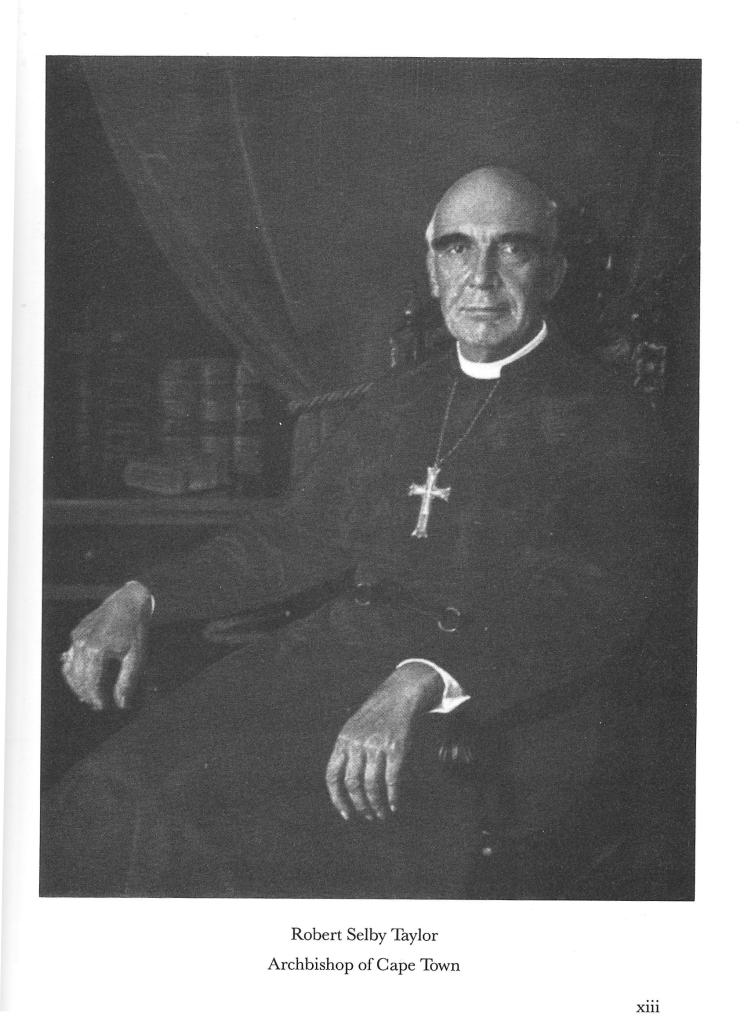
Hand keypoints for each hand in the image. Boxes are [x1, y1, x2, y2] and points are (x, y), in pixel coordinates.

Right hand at [60, 581, 152, 709]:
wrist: (129, 602)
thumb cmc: (135, 630)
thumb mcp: (137, 656)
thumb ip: (127, 681)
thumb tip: (122, 703)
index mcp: (97, 651)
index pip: (91, 683)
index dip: (96, 698)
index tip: (103, 706)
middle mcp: (82, 644)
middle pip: (78, 678)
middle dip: (86, 694)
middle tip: (96, 704)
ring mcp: (77, 638)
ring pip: (70, 669)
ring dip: (77, 684)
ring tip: (88, 695)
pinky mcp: (76, 633)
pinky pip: (69, 656)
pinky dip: (73, 670)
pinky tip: (82, 677)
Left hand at [325, 663, 441, 821]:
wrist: (399, 696)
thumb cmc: (376, 717)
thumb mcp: (354, 730)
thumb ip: (348, 753)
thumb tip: (346, 786)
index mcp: (343, 741)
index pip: (332, 775)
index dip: (337, 798)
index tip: (345, 814)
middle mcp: (357, 744)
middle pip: (352, 783)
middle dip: (359, 805)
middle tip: (368, 816)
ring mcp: (376, 746)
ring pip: (371, 785)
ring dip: (376, 805)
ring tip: (381, 814)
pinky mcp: (395, 748)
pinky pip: (391, 779)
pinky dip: (393, 796)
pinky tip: (394, 804)